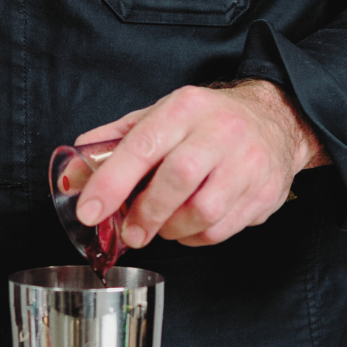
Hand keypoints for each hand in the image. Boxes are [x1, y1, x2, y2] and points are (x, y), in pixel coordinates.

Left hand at [74, 80, 329, 248]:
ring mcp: (248, 162)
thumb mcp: (160, 117)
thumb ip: (114, 143)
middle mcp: (220, 131)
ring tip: (162, 225)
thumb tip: (72, 176)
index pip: (142, 147)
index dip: (111, 183)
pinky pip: (223, 229)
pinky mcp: (265, 191)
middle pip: (177, 179)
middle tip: (131, 232)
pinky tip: (189, 226)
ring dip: (172, 229)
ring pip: (203, 211)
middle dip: (146, 213)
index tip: (89, 210)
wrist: (275, 120)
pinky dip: (196, 237)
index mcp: (185, 108)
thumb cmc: (207, 122)